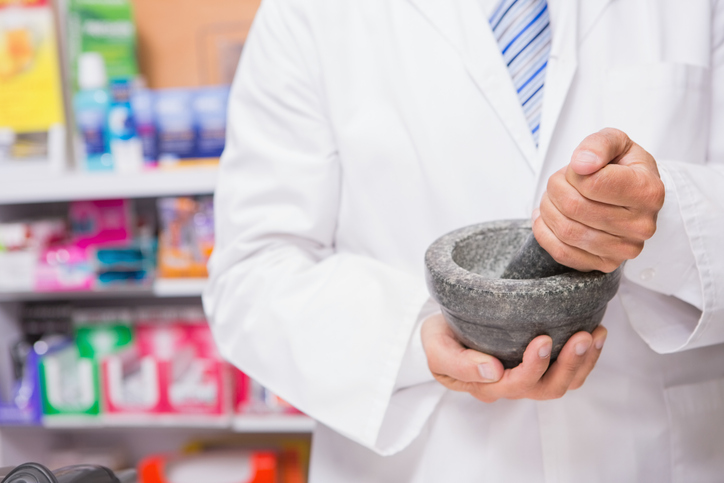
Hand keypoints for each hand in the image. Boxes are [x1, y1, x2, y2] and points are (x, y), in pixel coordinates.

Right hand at [421, 314, 606, 401]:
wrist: (446, 322)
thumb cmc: (441, 335)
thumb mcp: (436, 346)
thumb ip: (457, 364)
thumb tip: (492, 371)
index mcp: (485, 386)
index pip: (514, 385)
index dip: (533, 367)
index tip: (542, 339)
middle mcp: (510, 386)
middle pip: (546, 389)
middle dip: (567, 364)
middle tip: (581, 336)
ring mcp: (529, 376)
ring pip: (563, 382)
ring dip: (583, 362)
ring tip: (594, 334)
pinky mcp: (542, 364)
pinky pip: (570, 371)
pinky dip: (588, 356)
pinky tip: (596, 334)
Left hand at [534, 128, 664, 272]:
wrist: (632, 198)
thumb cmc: (621, 168)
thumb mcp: (616, 143)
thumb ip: (599, 145)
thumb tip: (581, 163)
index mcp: (648, 191)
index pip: (592, 183)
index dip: (572, 172)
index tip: (576, 169)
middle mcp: (642, 225)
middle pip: (574, 207)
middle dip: (555, 189)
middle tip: (557, 182)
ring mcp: (625, 249)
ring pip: (566, 231)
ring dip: (548, 209)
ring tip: (552, 198)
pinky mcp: (605, 264)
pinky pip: (562, 253)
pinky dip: (545, 233)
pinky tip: (546, 218)